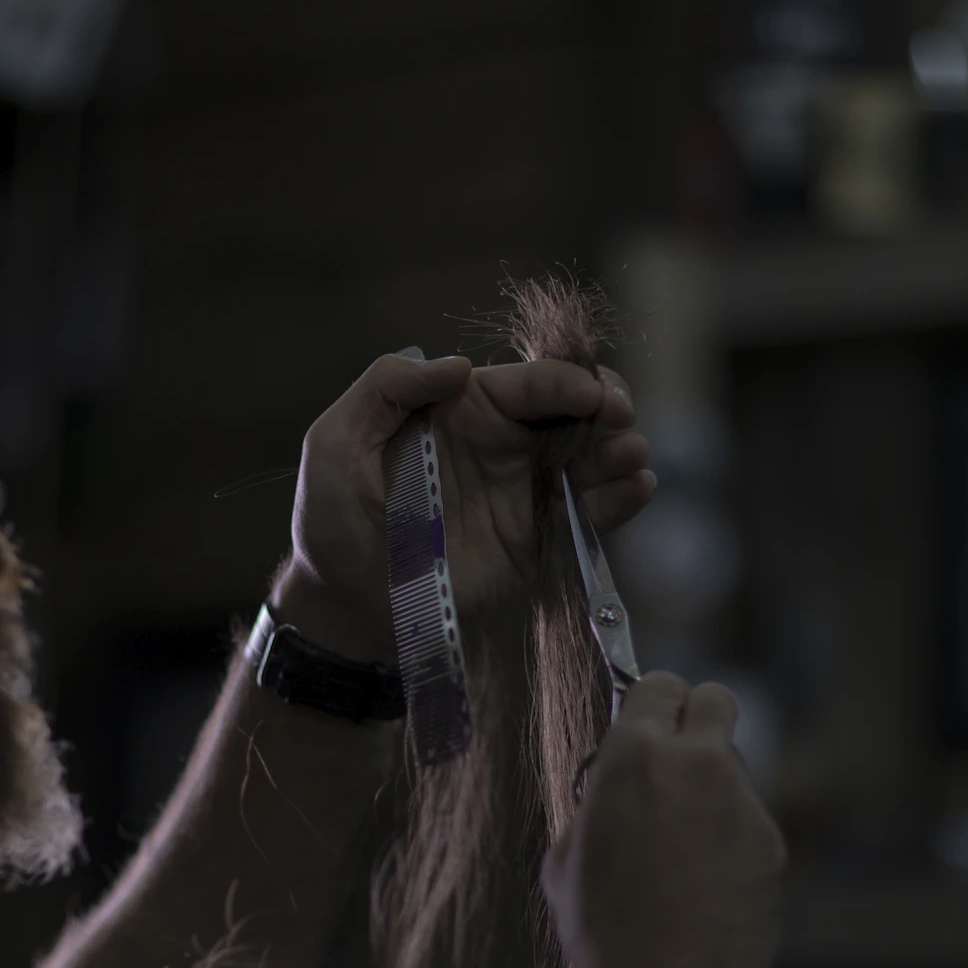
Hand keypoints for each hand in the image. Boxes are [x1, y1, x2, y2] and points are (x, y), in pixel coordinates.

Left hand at [274, 353, 654, 662]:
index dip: (569, 379)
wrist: (346, 602)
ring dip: (622, 451)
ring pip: (593, 457)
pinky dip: (621, 499)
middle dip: (609, 403)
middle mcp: (504, 443)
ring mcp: (525, 492)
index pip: (530, 381)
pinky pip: (590, 513)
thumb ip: (386, 387)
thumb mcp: (335, 440)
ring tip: (630, 459)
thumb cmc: (332, 516)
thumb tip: (459, 365)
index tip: (593, 396)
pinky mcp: (537, 540)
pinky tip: (634, 489)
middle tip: (621, 418)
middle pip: (575, 408)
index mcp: (463, 408)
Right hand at [542, 672, 786, 967]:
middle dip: (696, 719)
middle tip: (677, 758)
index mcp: (635, 755)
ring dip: (712, 789)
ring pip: (734, 769)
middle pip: (715, 700)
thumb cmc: (598, 927)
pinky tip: (706, 889)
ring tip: (682, 852)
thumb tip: (615, 788)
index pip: (658, 685)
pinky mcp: (772, 846)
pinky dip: (731, 841)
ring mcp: (743, 804)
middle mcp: (698, 765)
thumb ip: (600, 800)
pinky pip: (749, 823)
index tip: (646, 726)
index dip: (651, 705)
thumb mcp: (569, 851)